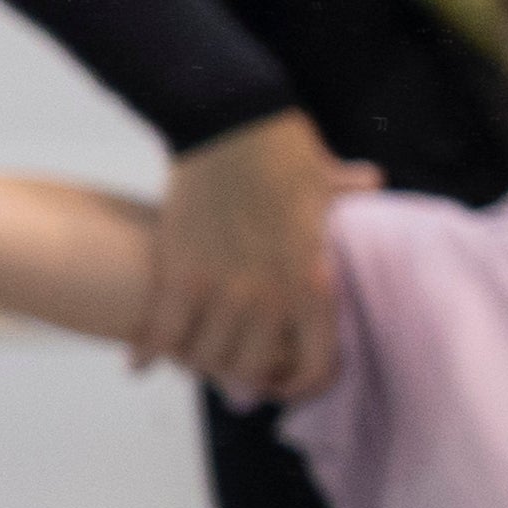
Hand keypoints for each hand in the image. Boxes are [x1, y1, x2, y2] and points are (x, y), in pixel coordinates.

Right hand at [132, 110, 367, 401]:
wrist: (230, 120)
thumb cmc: (282, 148)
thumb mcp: (326, 181)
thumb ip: (346, 194)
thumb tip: (369, 179)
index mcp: (316, 285)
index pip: (316, 366)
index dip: (298, 385)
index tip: (282, 386)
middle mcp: (274, 299)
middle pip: (251, 369)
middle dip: (240, 378)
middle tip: (229, 378)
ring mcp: (226, 290)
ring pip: (205, 358)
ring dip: (195, 365)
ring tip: (189, 362)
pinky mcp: (180, 273)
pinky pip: (161, 332)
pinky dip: (146, 352)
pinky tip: (137, 364)